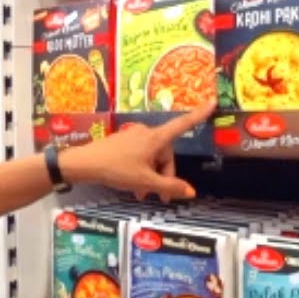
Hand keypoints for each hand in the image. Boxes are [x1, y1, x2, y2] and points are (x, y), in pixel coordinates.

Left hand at [59, 102, 213, 202]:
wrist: (85, 163)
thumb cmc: (116, 169)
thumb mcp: (145, 181)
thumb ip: (169, 186)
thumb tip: (191, 191)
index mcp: (156, 138)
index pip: (183, 124)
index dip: (200, 115)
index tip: (213, 102)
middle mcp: (147, 132)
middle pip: (166, 154)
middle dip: (164, 174)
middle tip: (159, 196)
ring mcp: (134, 136)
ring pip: (153, 157)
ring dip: (152, 176)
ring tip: (143, 194)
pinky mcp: (124, 142)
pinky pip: (141, 156)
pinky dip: (142, 170)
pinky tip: (134, 186)